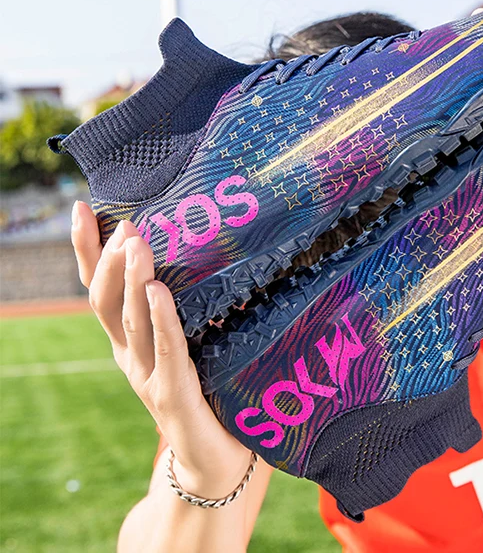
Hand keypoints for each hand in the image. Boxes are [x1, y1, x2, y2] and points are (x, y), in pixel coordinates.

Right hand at [71, 201, 253, 496]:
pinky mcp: (173, 395)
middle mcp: (129, 357)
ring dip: (131, 280)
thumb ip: (183, 310)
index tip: (82, 207)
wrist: (215, 459)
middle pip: (105, 302)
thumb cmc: (208, 395)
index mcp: (129, 342)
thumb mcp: (190, 344)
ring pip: (130, 322)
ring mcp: (147, 376)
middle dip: (110, 260)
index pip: (100, 290)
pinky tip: (159, 290)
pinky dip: (161, 319)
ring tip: (135, 242)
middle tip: (124, 224)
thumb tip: (194, 259)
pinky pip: (166, 350)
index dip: (88, 251)